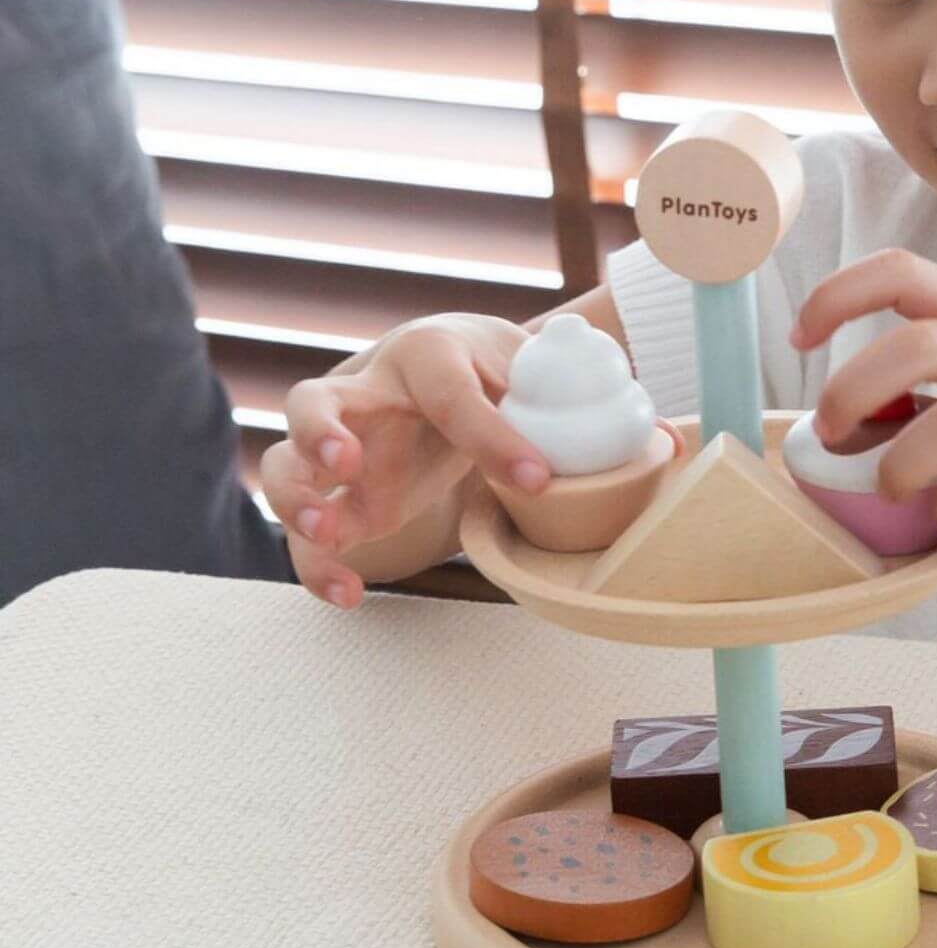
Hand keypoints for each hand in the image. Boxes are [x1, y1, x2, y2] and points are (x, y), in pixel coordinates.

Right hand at [260, 313, 551, 607]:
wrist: (463, 374)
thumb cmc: (496, 372)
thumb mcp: (529, 373)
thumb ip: (563, 402)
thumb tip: (638, 440)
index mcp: (428, 355)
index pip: (452, 393)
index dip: (493, 436)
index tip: (537, 480)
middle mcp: (369, 394)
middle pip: (314, 402)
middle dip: (320, 432)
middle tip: (344, 464)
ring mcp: (344, 448)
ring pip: (286, 463)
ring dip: (296, 497)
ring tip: (326, 530)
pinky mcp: (342, 498)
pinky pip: (307, 533)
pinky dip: (318, 564)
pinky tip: (349, 592)